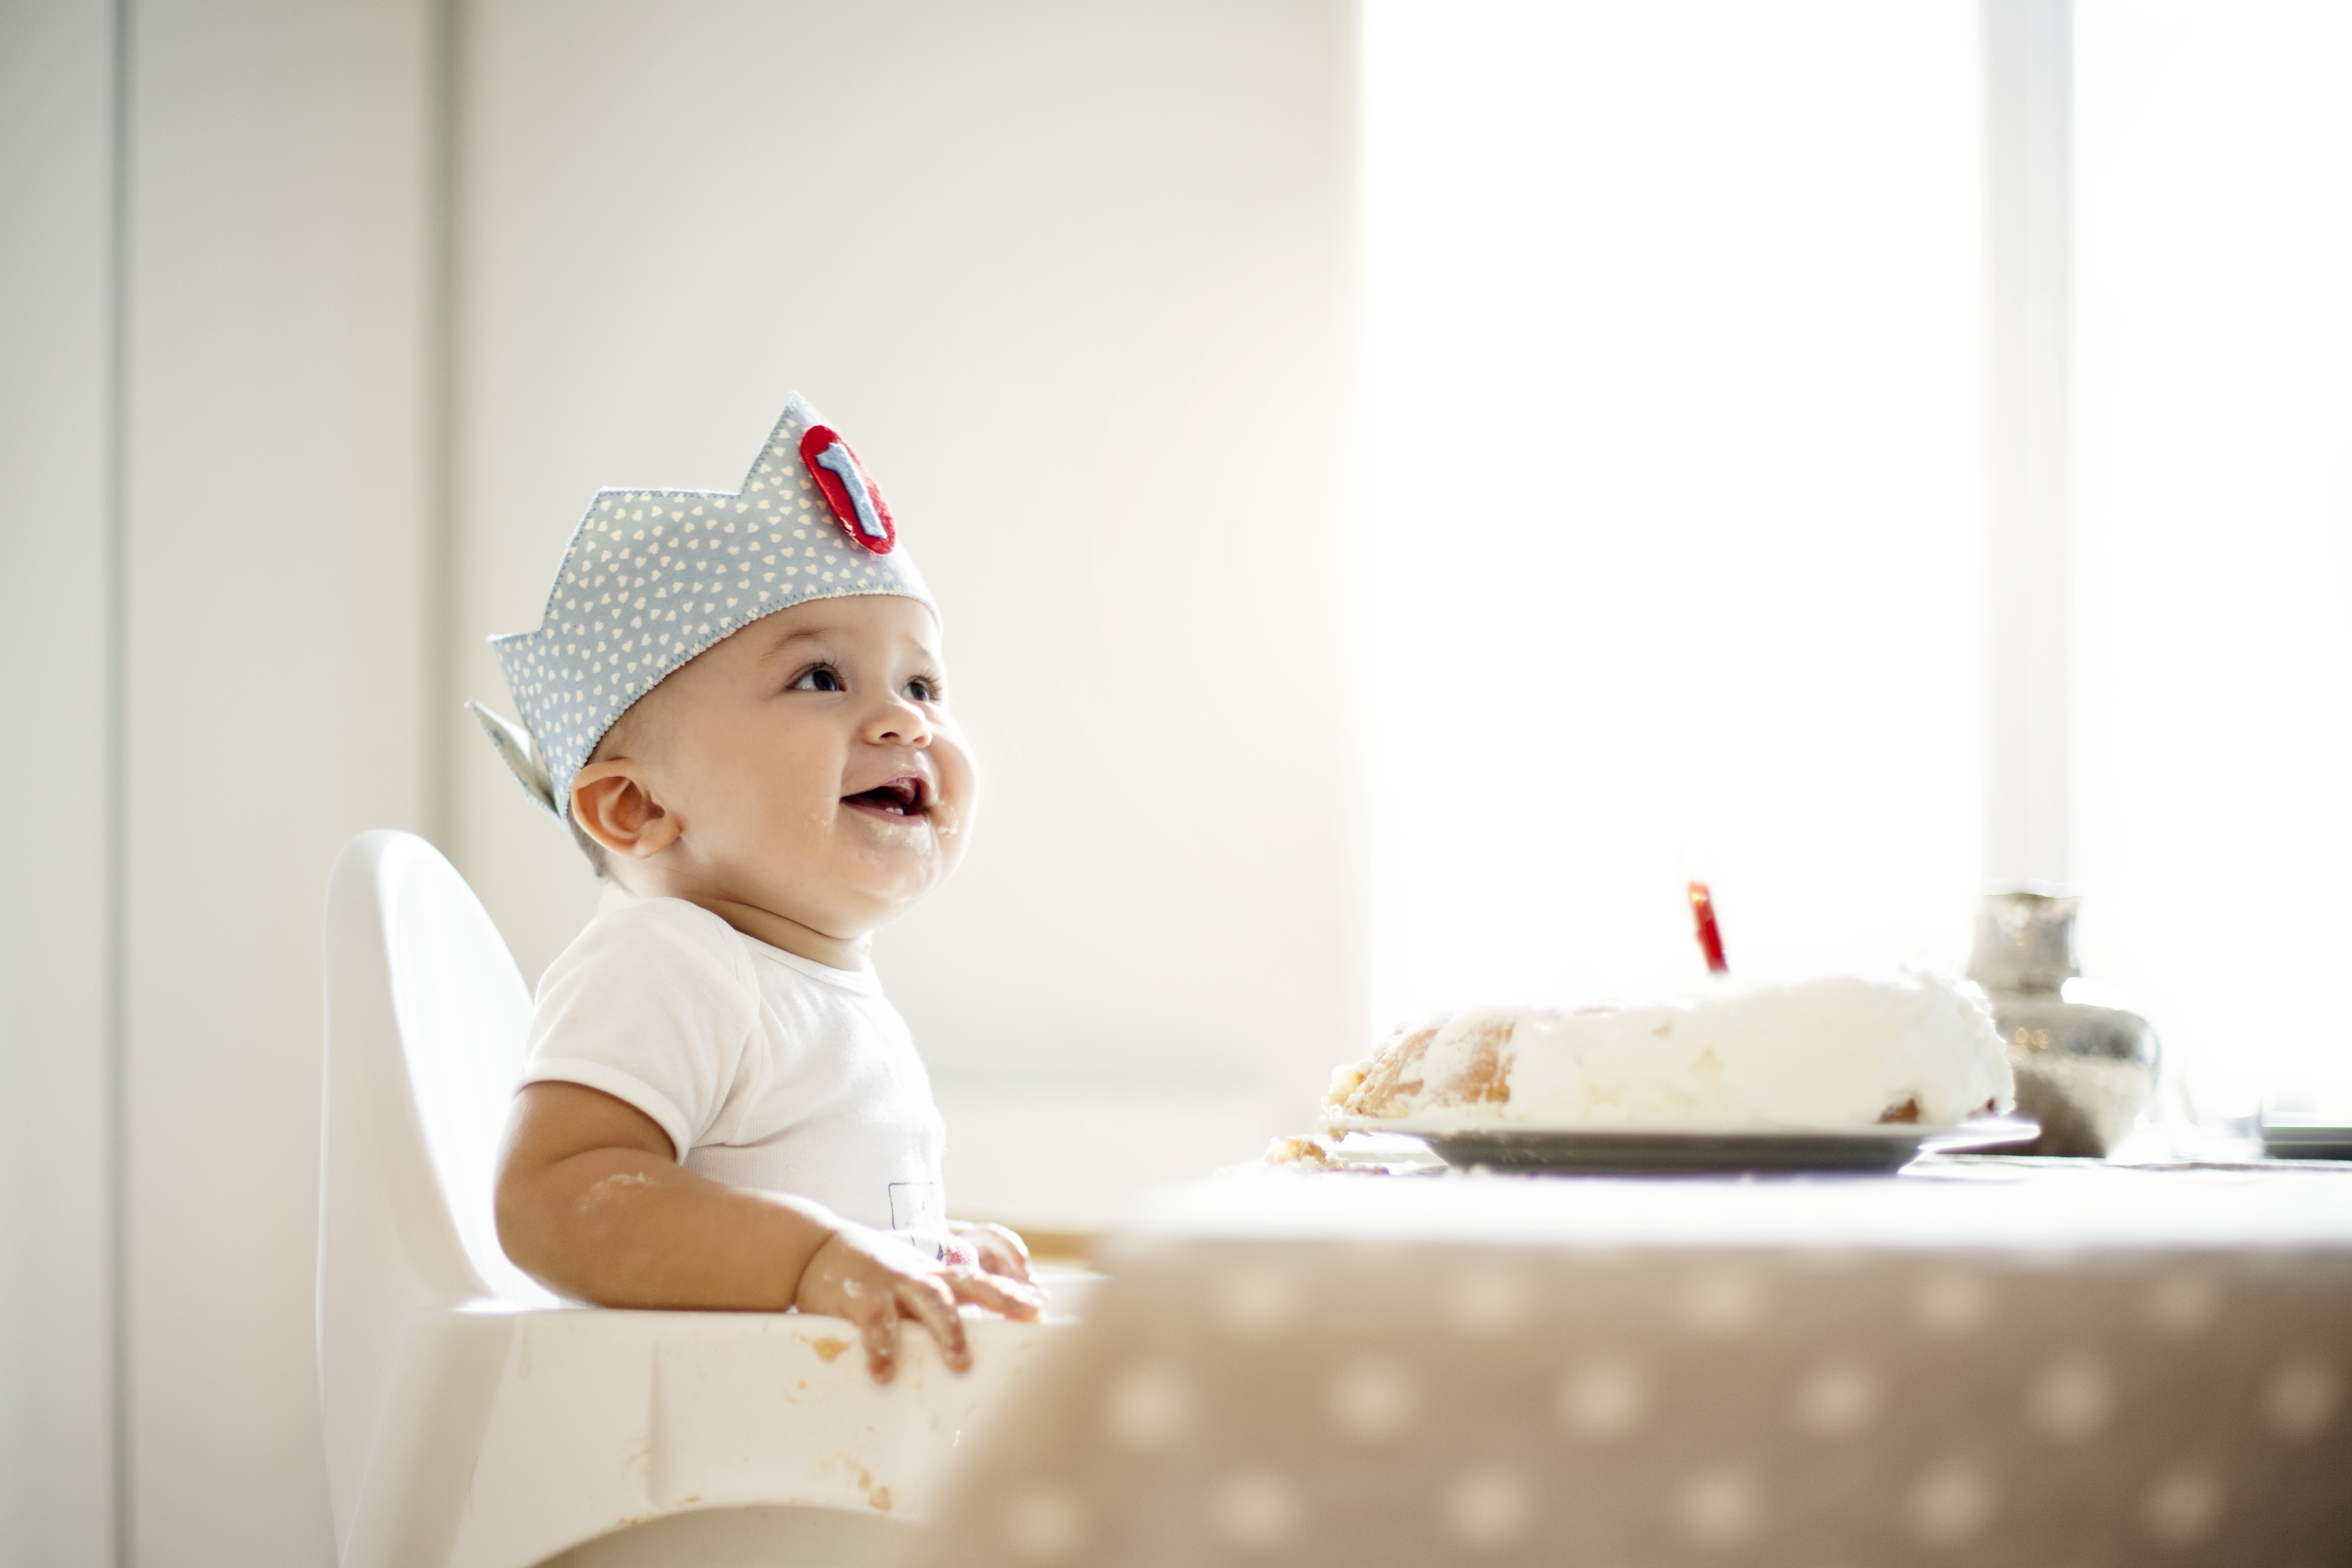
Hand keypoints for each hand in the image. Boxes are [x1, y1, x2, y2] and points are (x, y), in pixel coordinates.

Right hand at [794, 1223, 1042, 1380]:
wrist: (814, 1249)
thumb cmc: (869, 1274)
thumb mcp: (906, 1282)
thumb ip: (932, 1305)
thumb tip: (965, 1340)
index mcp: (932, 1274)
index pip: (980, 1280)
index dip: (1011, 1290)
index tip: (1043, 1303)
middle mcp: (919, 1274)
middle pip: (967, 1285)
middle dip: (999, 1300)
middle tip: (1026, 1318)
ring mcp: (891, 1281)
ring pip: (929, 1301)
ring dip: (947, 1331)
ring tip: (961, 1363)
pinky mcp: (859, 1295)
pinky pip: (875, 1324)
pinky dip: (881, 1348)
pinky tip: (884, 1372)